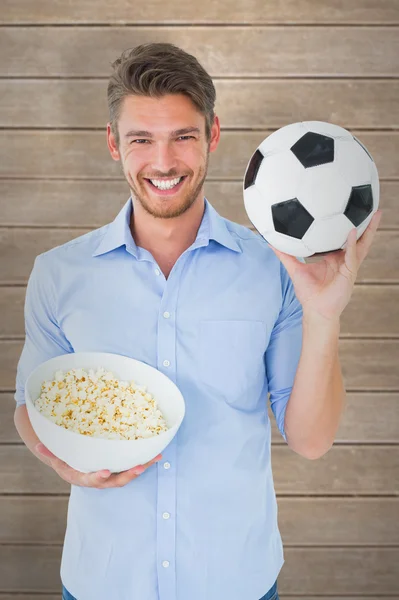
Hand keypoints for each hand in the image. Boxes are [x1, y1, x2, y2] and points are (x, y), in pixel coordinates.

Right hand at [35, 442, 161, 487]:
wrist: (74, 466)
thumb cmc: (65, 459)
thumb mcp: (55, 456)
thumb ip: (49, 452)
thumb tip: (38, 445)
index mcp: (83, 477)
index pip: (91, 480)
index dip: (98, 477)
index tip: (104, 472)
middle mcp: (100, 479)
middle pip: (115, 481)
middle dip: (128, 475)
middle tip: (139, 467)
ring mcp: (111, 475)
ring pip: (128, 474)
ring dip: (142, 467)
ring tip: (155, 458)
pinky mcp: (120, 469)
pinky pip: (133, 466)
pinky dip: (145, 461)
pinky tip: (157, 454)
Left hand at [267, 210, 381, 322]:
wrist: (315, 310)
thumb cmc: (308, 293)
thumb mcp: (294, 269)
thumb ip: (284, 255)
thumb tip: (270, 242)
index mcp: (333, 258)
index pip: (341, 238)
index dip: (345, 225)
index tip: (345, 208)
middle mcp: (343, 259)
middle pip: (357, 238)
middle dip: (366, 224)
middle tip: (371, 206)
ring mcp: (349, 265)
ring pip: (362, 244)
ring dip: (369, 230)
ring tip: (375, 214)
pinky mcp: (349, 272)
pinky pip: (352, 255)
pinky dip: (352, 243)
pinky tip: (353, 231)